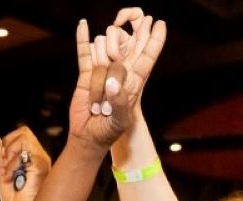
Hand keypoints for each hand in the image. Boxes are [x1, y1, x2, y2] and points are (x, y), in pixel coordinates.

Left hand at [0, 126, 52, 200]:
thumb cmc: (16, 199)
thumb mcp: (5, 174)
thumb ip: (3, 160)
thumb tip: (0, 144)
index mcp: (32, 159)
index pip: (23, 136)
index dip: (9, 141)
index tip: (3, 157)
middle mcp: (39, 157)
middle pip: (24, 131)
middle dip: (9, 142)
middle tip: (5, 161)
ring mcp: (41, 159)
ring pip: (23, 136)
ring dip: (10, 153)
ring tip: (10, 172)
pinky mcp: (40, 164)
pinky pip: (22, 152)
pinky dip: (11, 164)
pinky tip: (12, 177)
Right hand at [68, 11, 165, 150]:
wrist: (89, 135)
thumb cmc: (109, 130)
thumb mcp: (120, 121)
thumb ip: (119, 103)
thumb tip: (112, 82)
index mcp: (135, 82)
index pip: (147, 57)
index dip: (154, 41)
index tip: (160, 23)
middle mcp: (121, 72)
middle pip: (121, 52)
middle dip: (114, 67)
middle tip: (106, 100)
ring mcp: (103, 70)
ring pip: (101, 56)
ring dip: (96, 80)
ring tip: (97, 104)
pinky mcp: (86, 73)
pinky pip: (85, 51)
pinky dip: (82, 38)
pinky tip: (83, 24)